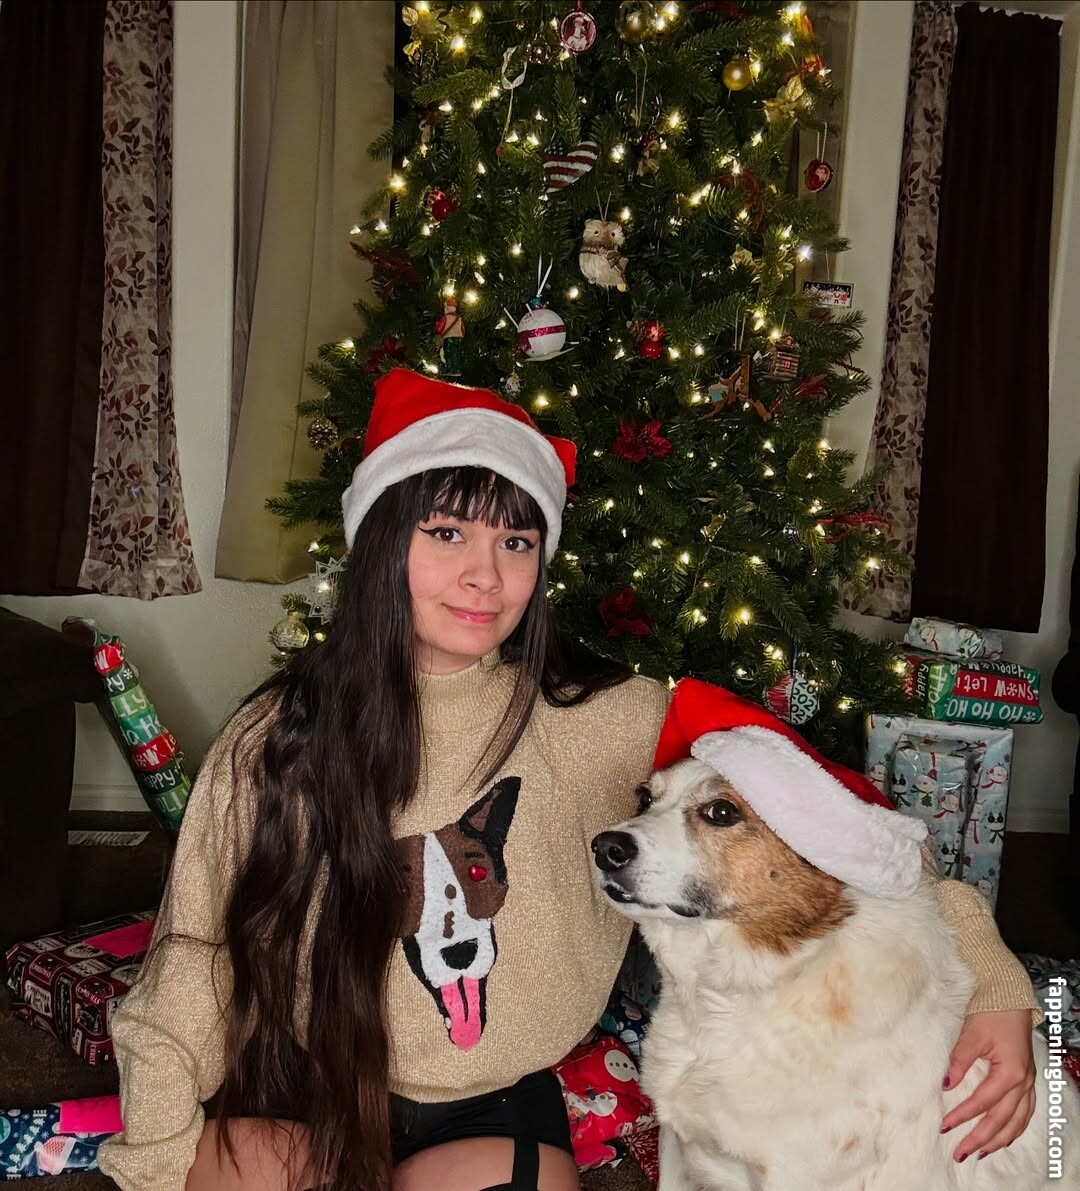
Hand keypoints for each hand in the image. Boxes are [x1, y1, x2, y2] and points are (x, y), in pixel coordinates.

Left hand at [941, 1009, 1035, 1161]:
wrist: (1010, 997)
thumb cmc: (991, 1012)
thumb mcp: (972, 1035)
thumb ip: (959, 1061)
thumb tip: (945, 1085)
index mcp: (1011, 1072)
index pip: (983, 1102)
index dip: (963, 1115)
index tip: (944, 1126)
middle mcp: (1024, 1082)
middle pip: (1002, 1120)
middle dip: (981, 1139)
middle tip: (960, 1153)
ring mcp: (1029, 1083)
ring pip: (1017, 1121)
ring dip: (999, 1139)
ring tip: (980, 1153)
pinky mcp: (1028, 1079)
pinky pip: (1025, 1112)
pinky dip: (1014, 1128)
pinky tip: (1003, 1137)